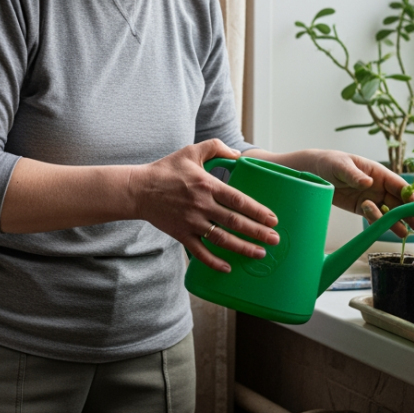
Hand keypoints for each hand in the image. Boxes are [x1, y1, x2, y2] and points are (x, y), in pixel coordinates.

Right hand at [128, 139, 280, 272]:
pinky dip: (214, 261)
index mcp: (206, 185)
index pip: (238, 200)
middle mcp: (201, 205)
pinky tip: (228, 267)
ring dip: (242, 248)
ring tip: (259, 253)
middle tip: (274, 240)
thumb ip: (216, 147)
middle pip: (235, 222)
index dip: (257, 211)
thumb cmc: (165, 170)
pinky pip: (200, 251)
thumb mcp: (191, 152)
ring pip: (221, 239)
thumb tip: (239, 155)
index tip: (272, 219)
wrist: (138, 189)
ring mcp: (191, 222)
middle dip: (257, 232)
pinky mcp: (181, 234)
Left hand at [307, 151, 413, 237]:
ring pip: (388, 211)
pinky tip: (386, 230)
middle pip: (398, 201)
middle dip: (409, 213)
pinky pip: (373, 217)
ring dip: (396, 222)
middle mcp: (378, 186)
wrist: (314, 172)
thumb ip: (354, 175)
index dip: (410, 196)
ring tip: (404, 233)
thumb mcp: (341, 166)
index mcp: (378, 173)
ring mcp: (371, 197)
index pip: (398, 185)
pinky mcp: (361, 208)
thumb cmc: (330, 162)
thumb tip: (368, 182)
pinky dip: (380, 223)